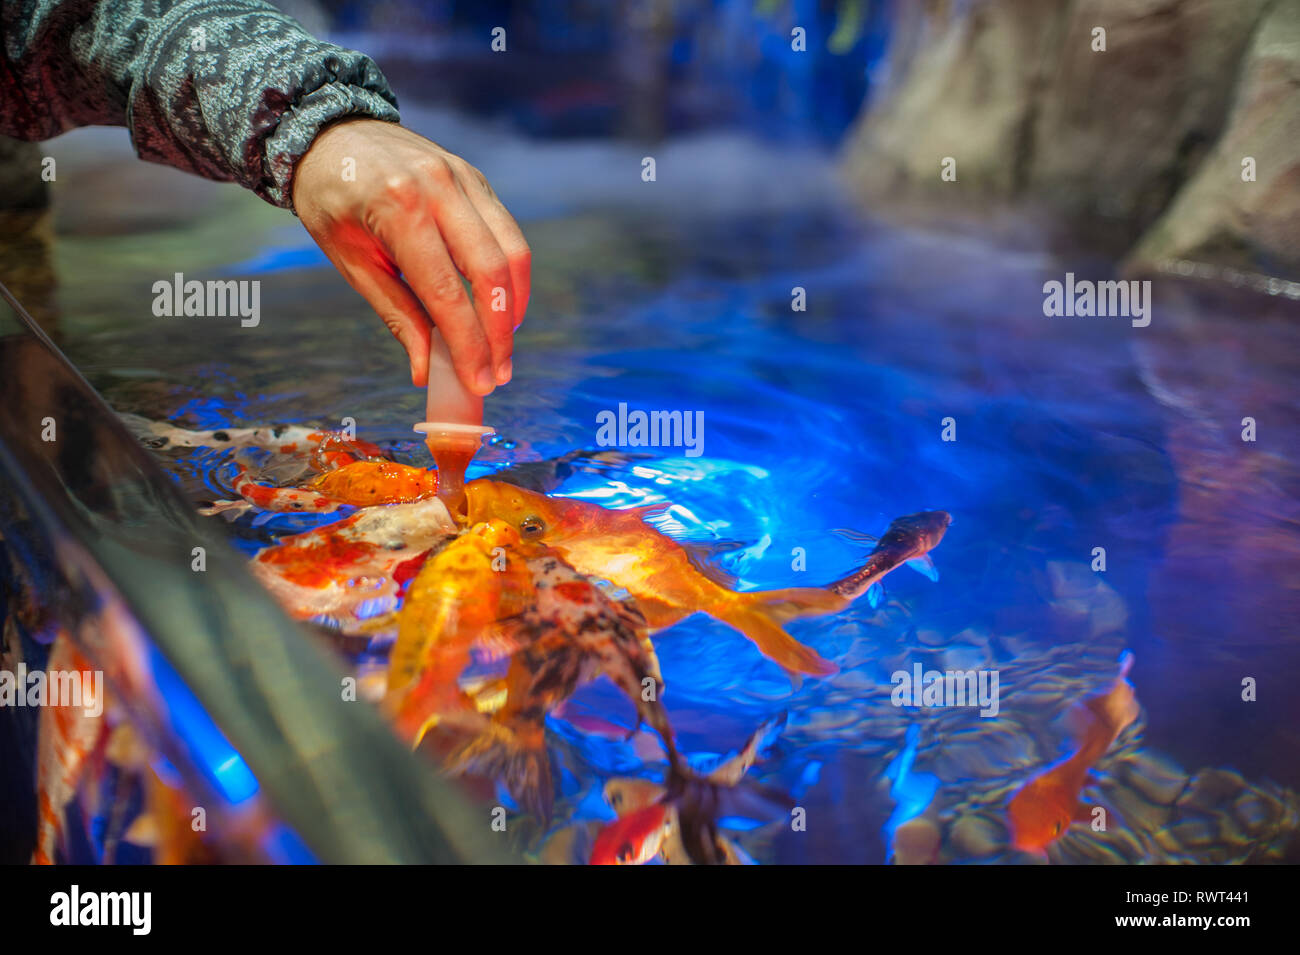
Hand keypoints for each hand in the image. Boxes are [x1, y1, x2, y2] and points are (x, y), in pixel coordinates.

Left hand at [292, 119, 529, 392]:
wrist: (330, 131)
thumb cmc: (332, 200)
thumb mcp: (351, 261)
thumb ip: (396, 314)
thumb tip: (424, 371)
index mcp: (398, 208)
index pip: (447, 291)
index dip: (468, 343)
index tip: (480, 381)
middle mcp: (439, 187)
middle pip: (492, 272)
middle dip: (500, 332)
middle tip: (498, 373)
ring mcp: (463, 178)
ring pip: (512, 251)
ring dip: (513, 306)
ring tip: (503, 345)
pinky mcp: (476, 178)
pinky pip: (507, 232)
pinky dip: (511, 276)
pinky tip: (502, 306)